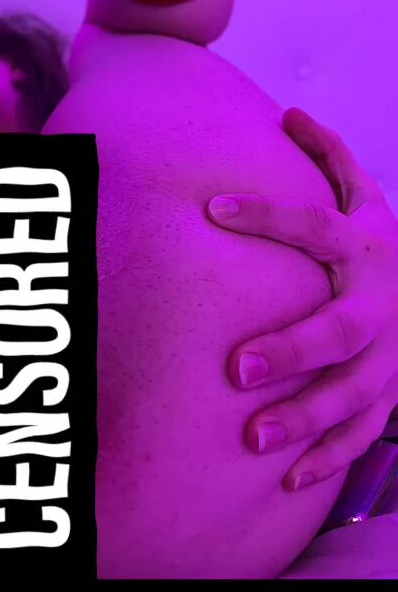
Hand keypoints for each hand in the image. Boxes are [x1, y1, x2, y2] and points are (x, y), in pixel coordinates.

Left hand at [207, 107, 397, 490]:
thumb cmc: (379, 244)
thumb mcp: (366, 197)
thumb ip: (331, 157)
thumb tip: (292, 113)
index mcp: (365, 245)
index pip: (312, 223)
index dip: (266, 214)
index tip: (211, 208)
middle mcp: (381, 302)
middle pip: (340, 329)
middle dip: (292, 349)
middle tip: (237, 368)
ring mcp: (392, 354)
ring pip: (354, 393)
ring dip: (306, 417)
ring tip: (253, 438)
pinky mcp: (394, 392)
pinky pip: (366, 432)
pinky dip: (330, 456)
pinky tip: (286, 478)